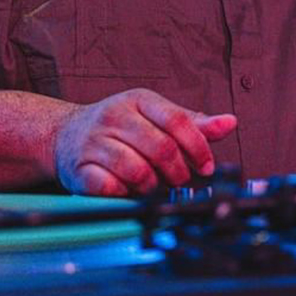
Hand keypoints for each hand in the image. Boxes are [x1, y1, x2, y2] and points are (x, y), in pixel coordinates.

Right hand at [53, 88, 236, 195]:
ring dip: (152, 186)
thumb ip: (193, 123)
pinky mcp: (78, 168)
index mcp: (139, 100)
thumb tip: (230, 122)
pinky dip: (124, 194)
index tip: (207, 167)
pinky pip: (108, 186)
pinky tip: (128, 190)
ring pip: (136, 170)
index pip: (178, 121)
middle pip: (161, 148)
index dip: (198, 147)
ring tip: (154, 186)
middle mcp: (115, 116)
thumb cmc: (120, 127)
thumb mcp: (157, 117)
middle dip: (178, 172)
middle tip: (180, 180)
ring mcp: (94, 142)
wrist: (65, 135)